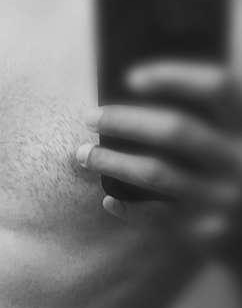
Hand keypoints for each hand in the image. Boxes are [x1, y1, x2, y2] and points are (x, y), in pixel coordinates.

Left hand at [77, 61, 241, 264]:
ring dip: (113, 162)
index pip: (217, 88)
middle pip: (176, 130)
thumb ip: (204, 119)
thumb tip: (136, 90)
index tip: (130, 78)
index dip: (174, 77)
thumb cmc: (229, 172)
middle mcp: (240, 160)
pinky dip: (128, 208)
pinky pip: (157, 216)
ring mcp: (224, 197)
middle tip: (90, 117)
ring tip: (83, 154)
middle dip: (126, 120)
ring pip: (157, 172)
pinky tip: (108, 199)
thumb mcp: (228, 139)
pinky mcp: (207, 230)